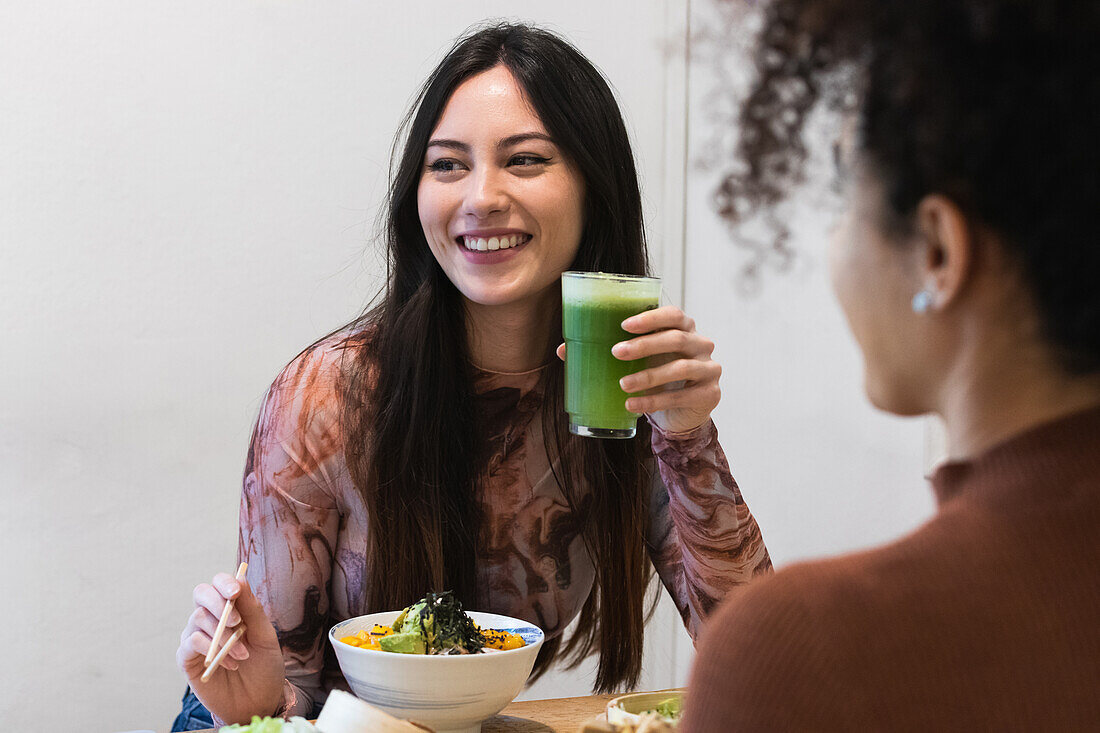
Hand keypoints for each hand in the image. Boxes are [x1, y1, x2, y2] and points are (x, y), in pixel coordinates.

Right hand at [176, 573, 285, 723]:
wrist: (258, 701)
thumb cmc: (263, 666)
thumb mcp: (264, 635)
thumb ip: (252, 608)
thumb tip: (241, 576)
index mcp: (230, 609)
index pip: (219, 584)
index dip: (224, 582)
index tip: (236, 591)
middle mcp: (209, 618)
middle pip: (201, 593)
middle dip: (218, 602)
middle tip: (236, 621)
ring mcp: (196, 637)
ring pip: (198, 618)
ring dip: (224, 635)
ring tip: (243, 655)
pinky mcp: (187, 658)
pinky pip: (190, 642)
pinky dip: (211, 649)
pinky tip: (230, 663)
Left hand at [559, 306, 720, 433]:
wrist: (682, 412)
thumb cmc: (656, 377)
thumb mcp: (637, 361)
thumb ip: (607, 351)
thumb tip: (564, 350)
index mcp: (685, 328)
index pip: (674, 314)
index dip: (650, 317)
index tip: (623, 324)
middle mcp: (701, 344)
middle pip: (676, 338)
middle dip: (644, 345)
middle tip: (615, 352)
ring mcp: (709, 369)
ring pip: (680, 368)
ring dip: (648, 376)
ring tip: (622, 385)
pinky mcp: (710, 394)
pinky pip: (682, 396)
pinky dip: (654, 402)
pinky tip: (632, 405)